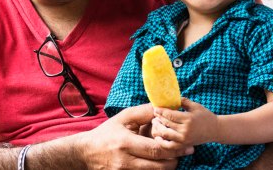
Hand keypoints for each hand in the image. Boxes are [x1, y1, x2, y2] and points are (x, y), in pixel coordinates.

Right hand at [73, 104, 190, 168]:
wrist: (86, 153)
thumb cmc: (106, 134)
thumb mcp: (122, 119)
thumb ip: (142, 112)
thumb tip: (163, 107)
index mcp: (125, 143)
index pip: (156, 150)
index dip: (174, 149)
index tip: (186, 146)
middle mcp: (125, 161)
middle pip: (159, 166)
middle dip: (175, 159)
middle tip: (186, 152)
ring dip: (168, 167)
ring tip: (174, 158)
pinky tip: (160, 163)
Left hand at [151, 98, 218, 145]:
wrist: (215, 130)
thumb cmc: (205, 116)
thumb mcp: (195, 106)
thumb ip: (183, 101)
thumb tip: (170, 97)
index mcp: (188, 119)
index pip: (170, 115)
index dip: (161, 111)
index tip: (155, 108)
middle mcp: (186, 130)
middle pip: (166, 124)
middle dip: (158, 118)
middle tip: (154, 114)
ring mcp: (184, 139)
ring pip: (165, 134)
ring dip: (158, 128)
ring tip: (155, 123)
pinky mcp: (184, 146)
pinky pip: (169, 146)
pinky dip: (161, 142)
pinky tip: (157, 137)